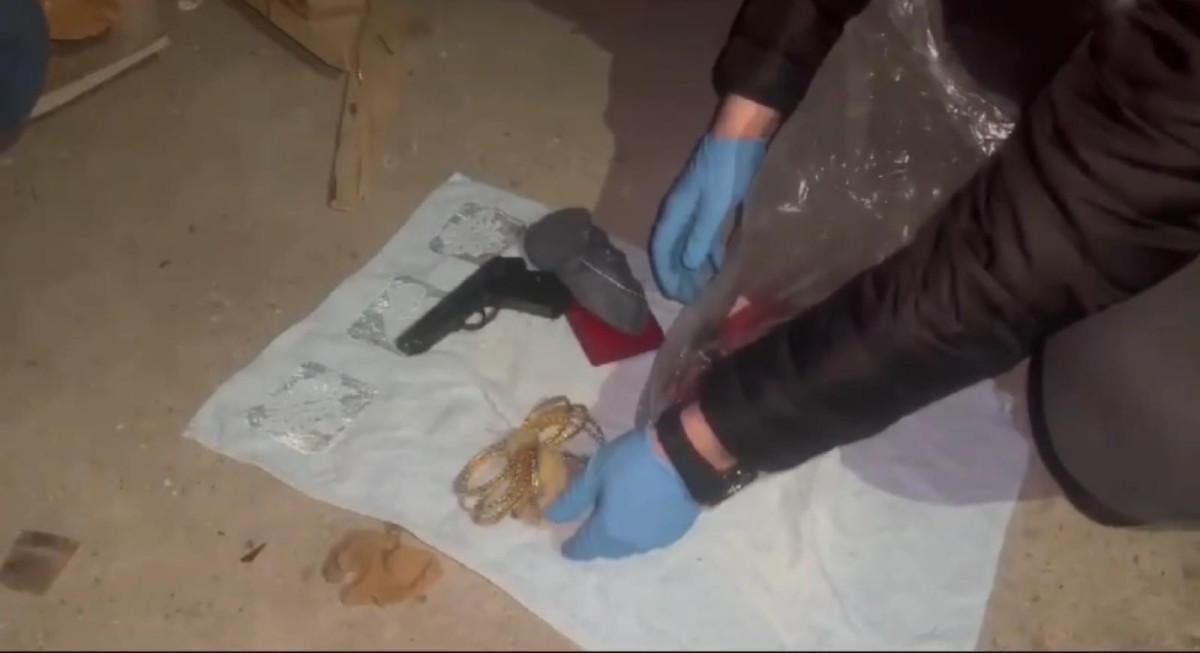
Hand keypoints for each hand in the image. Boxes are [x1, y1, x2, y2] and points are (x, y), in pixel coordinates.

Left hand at [546, 428, 699, 559]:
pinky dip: (639, 531)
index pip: (584, 547)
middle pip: (608, 550)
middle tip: (589, 531)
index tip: (565, 547)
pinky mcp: (676, 531)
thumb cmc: (634, 462)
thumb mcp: (596, 473)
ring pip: (630, 546)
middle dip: (596, 543)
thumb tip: (552, 518)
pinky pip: (650, 538)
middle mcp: (632, 544)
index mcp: (609, 531)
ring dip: (619, 539)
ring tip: (614, 524)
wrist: (688, 458)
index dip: (572, 548)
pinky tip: (639, 518)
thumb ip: (573, 499)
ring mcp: (657, 540)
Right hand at [651, 134, 765, 302]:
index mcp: (676, 210)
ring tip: (704, 288)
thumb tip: (689, 264)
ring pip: (686, 244)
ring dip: (692, 267)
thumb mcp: (716, 204)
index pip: (661, 249)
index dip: (666, 274)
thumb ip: (702, 234)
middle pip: (671, 250)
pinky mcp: (710, 204)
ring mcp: (694, 207)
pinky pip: (701, 236)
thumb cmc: (728, 169)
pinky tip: (717, 266)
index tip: (675, 297)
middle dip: (678, 275)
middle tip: (691, 299)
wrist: (743, 133)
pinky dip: (706, 253)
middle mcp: (680, 211)